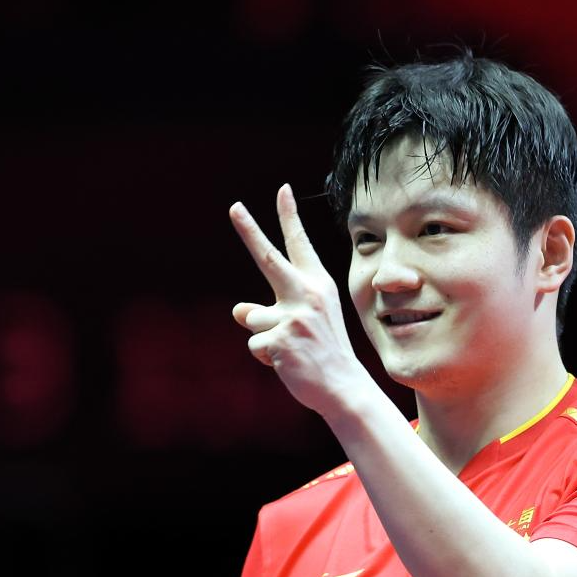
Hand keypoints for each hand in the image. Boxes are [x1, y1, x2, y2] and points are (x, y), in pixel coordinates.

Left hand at [230, 184, 369, 415]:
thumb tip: (238, 310)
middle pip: (268, 258)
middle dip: (249, 230)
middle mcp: (306, 295)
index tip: (282, 190)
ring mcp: (293, 317)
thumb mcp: (304, 322)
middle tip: (234, 207)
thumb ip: (273, 309)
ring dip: (263, 336)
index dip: (289, 216)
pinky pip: (254, 344)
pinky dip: (264, 357)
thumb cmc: (323, 351)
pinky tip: (287, 362)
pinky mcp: (280, 339)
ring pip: (252, 318)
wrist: (342, 387)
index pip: (299, 245)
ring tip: (290, 350)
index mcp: (317, 285)